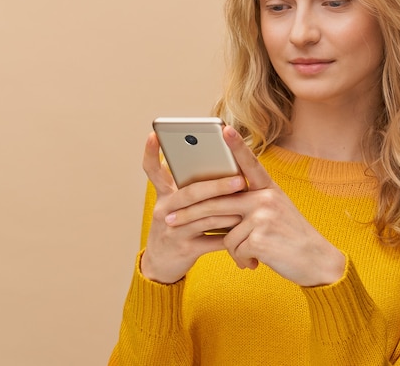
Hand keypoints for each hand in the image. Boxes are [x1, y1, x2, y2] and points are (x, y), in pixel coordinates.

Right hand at [140, 131, 245, 283]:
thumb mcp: (175, 205)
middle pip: (191, 194)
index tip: (154, 134)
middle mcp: (164, 210)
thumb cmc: (176, 226)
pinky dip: (230, 235)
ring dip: (229, 210)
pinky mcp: (185, 250)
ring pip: (205, 217)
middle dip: (217, 186)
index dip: (150, 152)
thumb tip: (222, 163)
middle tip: (239, 179)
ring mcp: (173, 231)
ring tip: (249, 203)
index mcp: (163, 195)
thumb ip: (190, 187)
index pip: (152, 170)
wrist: (160, 265)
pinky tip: (244, 230)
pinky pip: (213, 240)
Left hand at [166, 126, 345, 286]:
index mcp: (269, 189)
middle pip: (217, 201)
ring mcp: (263, 216)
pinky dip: (240, 259)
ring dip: (232, 248)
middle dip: (189, 213)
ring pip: (224, 231)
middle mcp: (266, 198)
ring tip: (248, 255)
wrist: (317, 262)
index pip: (250, 164)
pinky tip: (255, 263)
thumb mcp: (275, 214)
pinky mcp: (260, 238)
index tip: (224, 128)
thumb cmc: (291, 238)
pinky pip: (233, 248)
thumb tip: (215, 207)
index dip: (237, 146)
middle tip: (167, 219)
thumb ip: (249, 205)